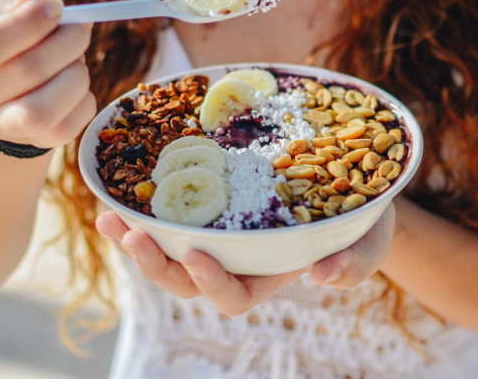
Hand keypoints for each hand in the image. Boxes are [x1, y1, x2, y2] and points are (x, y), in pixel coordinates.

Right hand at [0, 0, 95, 147]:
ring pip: (42, 111)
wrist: (8, 76)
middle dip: (69, 40)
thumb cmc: (4, 30)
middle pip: (27, 70)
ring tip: (75, 60)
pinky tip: (72, 84)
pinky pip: (67, 128)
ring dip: (75, 75)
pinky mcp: (34, 141)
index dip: (28, 24)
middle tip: (79, 28)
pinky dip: (83, 100)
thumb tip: (36, 3)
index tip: (55, 7)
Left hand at [97, 201, 395, 314]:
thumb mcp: (367, 242)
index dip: (211, 283)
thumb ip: (353, 264)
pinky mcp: (215, 197)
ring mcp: (223, 227)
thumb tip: (323, 278)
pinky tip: (128, 183)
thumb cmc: (363, 221)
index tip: (199, 255)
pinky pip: (176, 206)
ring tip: (109, 214)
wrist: (350, 181)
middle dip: (156, 263)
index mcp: (268, 274)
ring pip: (171, 245)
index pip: (232, 296)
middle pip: (187, 276)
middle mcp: (237, 256)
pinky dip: (150, 200)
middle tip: (131, 236)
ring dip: (137, 234)